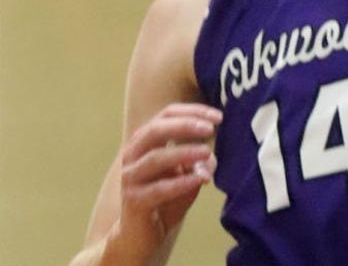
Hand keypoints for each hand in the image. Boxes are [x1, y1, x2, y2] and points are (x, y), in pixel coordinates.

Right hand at [110, 103, 220, 259]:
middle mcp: (133, 154)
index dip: (193, 111)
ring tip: (207, 153)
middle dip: (185, 125)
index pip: (167, 114)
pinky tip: (200, 179)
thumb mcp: (188, 172)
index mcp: (145, 140)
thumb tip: (210, 155)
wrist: (141, 234)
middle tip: (210, 128)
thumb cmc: (166, 196)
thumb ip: (201, 160)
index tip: (218, 116)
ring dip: (184, 152)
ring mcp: (130, 178)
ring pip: (155, 158)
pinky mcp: (133, 201)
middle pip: (156, 129)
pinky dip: (181, 182)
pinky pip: (158, 188)